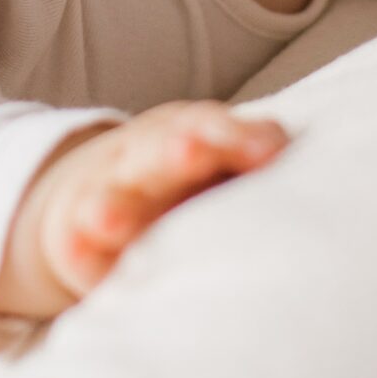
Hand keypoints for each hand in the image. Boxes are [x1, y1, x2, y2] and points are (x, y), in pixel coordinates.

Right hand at [0, 103, 288, 322]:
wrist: (102, 201)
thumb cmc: (189, 183)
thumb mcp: (221, 160)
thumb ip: (257, 156)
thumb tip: (299, 166)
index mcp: (190, 137)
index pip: (214, 130)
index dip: (238, 137)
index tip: (267, 149)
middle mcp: (146, 162)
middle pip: (161, 155)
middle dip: (178, 153)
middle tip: (192, 151)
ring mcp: (107, 198)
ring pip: (111, 198)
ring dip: (113, 206)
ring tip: (111, 219)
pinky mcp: (78, 240)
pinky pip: (77, 245)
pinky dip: (78, 246)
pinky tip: (78, 247)